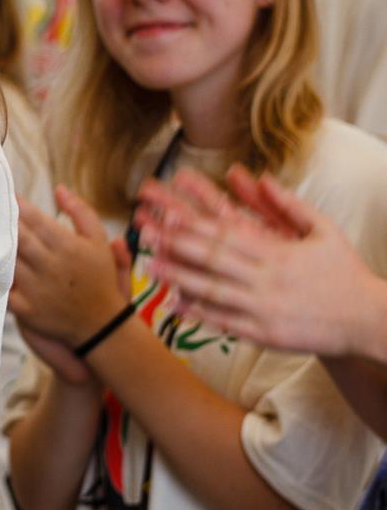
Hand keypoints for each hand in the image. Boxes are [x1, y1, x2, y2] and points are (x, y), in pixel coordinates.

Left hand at [10, 188, 132, 348]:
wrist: (102, 327)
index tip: (3, 191)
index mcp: (67, 246)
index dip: (16, 204)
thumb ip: (81, 212)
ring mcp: (36, 288)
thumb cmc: (98, 278)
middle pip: (16, 237)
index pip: (34, 219)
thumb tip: (59, 188)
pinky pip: (0, 288)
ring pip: (6, 260)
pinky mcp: (25, 308)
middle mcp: (50, 266)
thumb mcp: (99, 242)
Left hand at [135, 165, 383, 356]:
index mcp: (278, 253)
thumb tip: (258, 176)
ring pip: (213, 291)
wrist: (369, 320)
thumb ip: (287, 204)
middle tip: (145, 233)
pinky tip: (175, 305)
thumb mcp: (323, 230)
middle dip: (176, 245)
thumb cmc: (344, 273)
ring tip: (149, 266)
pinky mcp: (265, 334)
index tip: (165, 213)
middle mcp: (267, 279)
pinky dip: (199, 314)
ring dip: (179, 278)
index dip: (193, 224)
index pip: (227, 235)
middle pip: (213, 259)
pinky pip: (226, 323)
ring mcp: (264, 308)